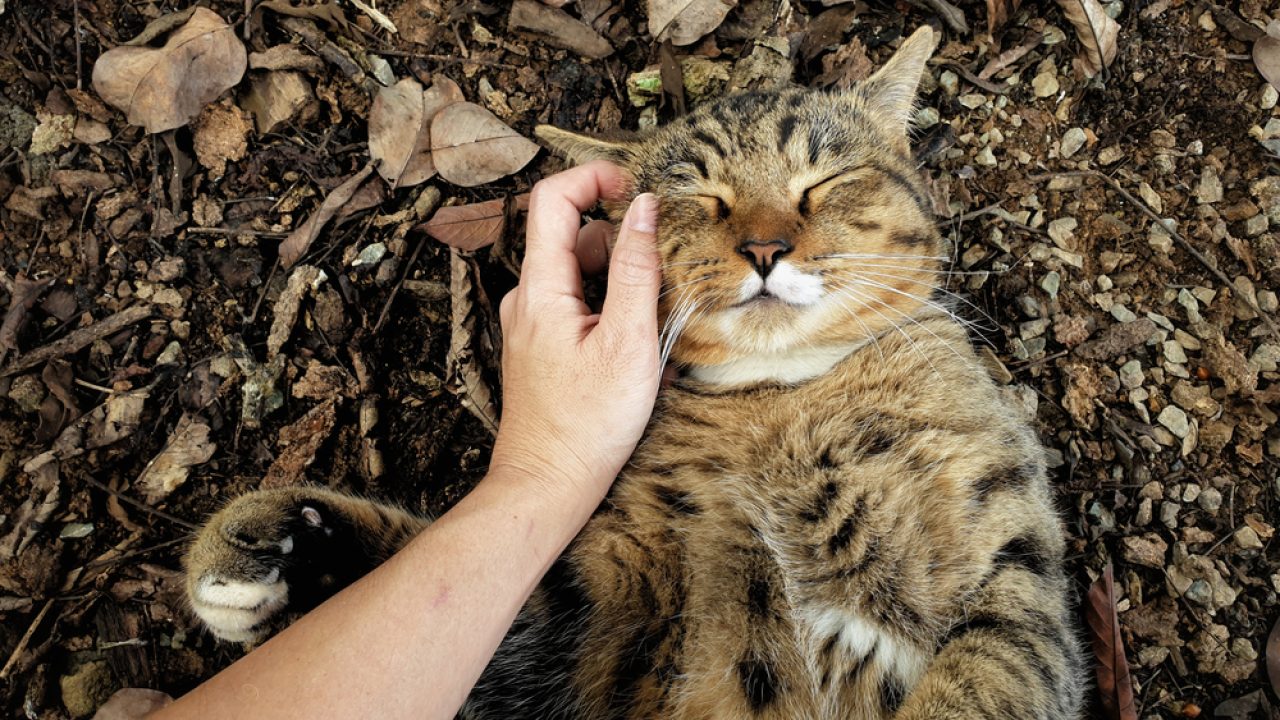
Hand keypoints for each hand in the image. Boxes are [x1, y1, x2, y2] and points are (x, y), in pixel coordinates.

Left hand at [490, 161, 661, 498]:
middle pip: (572, 235)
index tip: (636, 186)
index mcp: (540, 288)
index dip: (594, 177)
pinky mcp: (542, 346)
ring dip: (619, 279)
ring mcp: (531, 323)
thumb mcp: (628, 342)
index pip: (552, 197)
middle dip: (621, 240)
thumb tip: (645, 208)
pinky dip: (609, 306)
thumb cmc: (587, 424)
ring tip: (655, 318)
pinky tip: (636, 343)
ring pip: (578, 273)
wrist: (547, 485)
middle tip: (666, 268)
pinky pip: (577, 304)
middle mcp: (526, 298)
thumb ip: (636, 270)